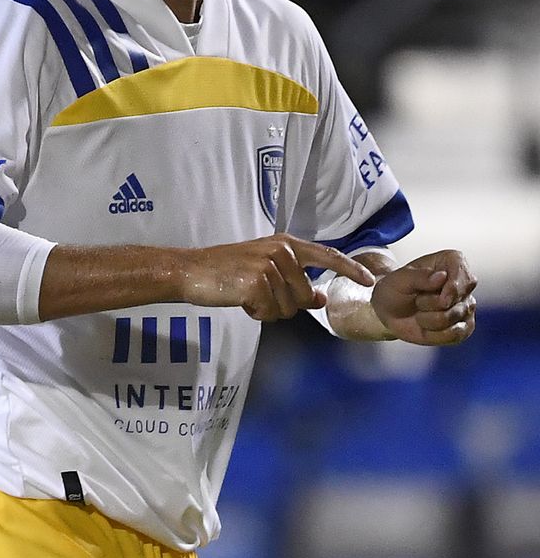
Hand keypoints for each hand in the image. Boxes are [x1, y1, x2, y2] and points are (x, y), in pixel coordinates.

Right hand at [179, 233, 374, 321]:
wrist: (189, 270)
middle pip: (306, 296)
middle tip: (258, 294)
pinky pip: (270, 313)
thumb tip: (320, 299)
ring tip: (246, 294)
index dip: (349, 269)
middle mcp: (281, 251)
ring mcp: (269, 266)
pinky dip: (255, 313)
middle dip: (285, 304)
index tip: (368, 281)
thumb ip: (294, 282)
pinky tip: (239, 299)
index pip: (327, 255)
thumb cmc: (224, 271)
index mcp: (285, 244)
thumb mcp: (263, 270)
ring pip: (288, 308)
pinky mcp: (257, 283)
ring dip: (268, 309)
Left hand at [372, 249, 476, 345]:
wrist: (390, 312)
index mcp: (453, 261)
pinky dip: (435, 334)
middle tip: (417, 300)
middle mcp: (465, 283)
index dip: (451, 289)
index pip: (464, 276)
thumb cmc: (395, 290)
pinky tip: (426, 326)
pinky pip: (455, 335)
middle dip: (429, 304)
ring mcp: (467, 305)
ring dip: (427, 319)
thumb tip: (442, 277)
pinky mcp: (465, 326)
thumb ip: (419, 276)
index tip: (434, 295)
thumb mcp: (398, 280)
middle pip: (456, 299)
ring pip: (452, 318)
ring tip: (420, 312)